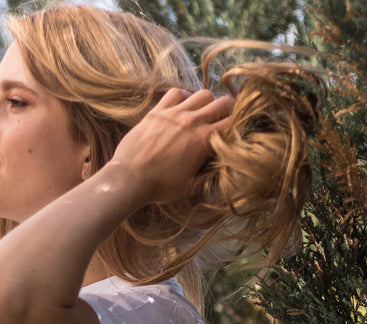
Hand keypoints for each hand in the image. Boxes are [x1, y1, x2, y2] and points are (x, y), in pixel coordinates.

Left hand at [112, 87, 232, 208]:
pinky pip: (176, 92)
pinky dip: (183, 96)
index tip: (233, 131)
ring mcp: (174, 113)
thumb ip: (208, 176)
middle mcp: (193, 121)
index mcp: (204, 140)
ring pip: (202, 93)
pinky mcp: (157, 111)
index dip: (237, 125)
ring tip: (201, 113)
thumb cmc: (160, 187)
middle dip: (227, 110)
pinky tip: (181, 107)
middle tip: (222, 120)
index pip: (232, 122)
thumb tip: (219, 168)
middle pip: (222, 102)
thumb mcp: (189, 188)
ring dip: (207, 102)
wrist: (129, 179)